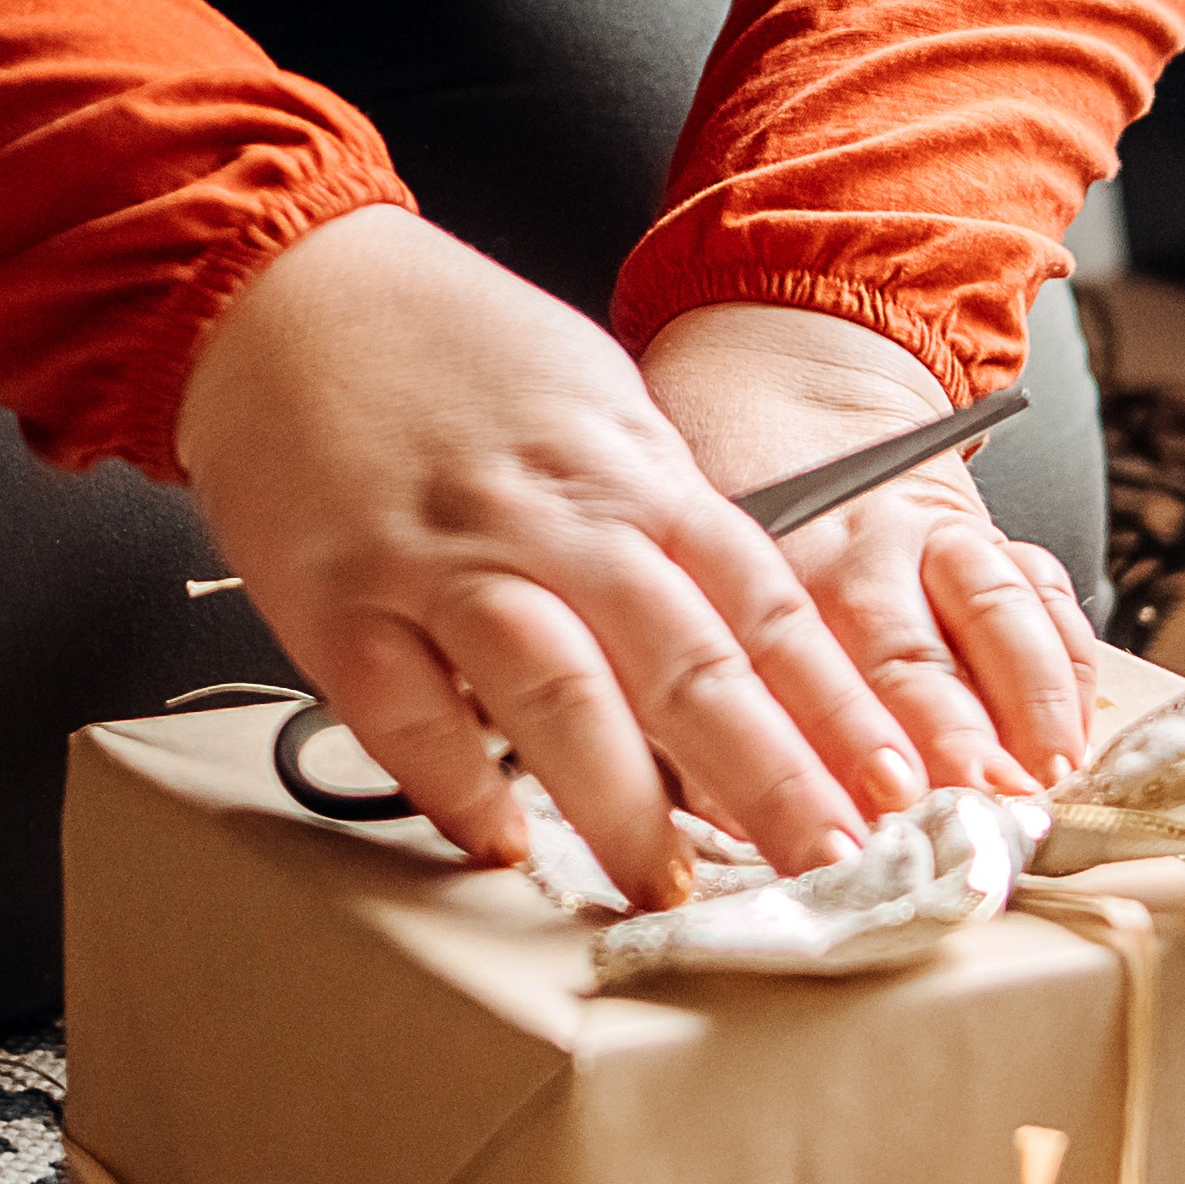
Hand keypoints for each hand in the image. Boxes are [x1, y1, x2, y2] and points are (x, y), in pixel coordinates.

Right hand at [171, 210, 931, 904]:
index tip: (899, 791)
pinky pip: (405, 712)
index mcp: (631, 476)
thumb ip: (665, 523)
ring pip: (557, 693)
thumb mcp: (597, 408)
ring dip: (622, 806)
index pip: (763, 608)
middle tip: (834, 868)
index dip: (837, 709)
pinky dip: (453, 785)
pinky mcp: (338, 601)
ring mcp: (443, 561)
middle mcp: (552, 519)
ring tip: (667, 889)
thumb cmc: (448, 356)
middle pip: (687, 662)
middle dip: (773, 779)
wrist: (285, 293)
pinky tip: (495, 841)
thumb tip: (748, 647)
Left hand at [643, 301, 1127, 800]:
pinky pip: (1040, 589)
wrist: (780, 385)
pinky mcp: (984, 529)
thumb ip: (704, 685)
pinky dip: (1068, 662)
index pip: (808, 671)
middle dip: (951, 733)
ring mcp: (932, 532)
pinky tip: (1078, 730)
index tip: (868, 816)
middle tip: (977, 800)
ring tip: (1049, 771)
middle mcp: (858, 549)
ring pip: (993, 610)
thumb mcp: (688, 578)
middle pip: (909, 651)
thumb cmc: (724, 497)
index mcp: (772, 567)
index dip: (842, 749)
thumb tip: (720, 811)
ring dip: (1028, 698)